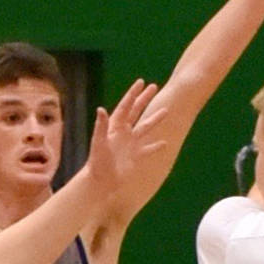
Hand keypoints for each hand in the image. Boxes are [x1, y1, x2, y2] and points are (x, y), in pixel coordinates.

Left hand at [83, 79, 167, 196]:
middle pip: (136, 111)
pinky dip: (155, 146)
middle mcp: (123, 132)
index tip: (141, 82)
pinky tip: (164, 142)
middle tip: (155, 87)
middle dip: (145, 99)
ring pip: (145, 128)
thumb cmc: (97, 162)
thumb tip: (101, 109)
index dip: (133, 94)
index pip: (126, 106)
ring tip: (166, 111)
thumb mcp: (98, 142)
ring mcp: (130, 144)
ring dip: (155, 119)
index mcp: (114, 126)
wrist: (100, 181)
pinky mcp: (135, 156)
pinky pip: (148, 149)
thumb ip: (101, 126)